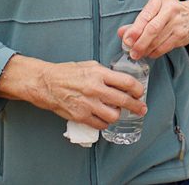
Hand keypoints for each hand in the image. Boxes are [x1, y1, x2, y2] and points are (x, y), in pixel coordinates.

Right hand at [0, 54, 145, 128]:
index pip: (126, 82)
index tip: (140, 93)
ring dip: (118, 115)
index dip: (137, 89)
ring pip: (113, 115)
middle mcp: (95, 89)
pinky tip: (103, 117)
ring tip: (117, 112)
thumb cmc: (67, 73)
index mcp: (99, 74)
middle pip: (124, 101)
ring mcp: (88, 104)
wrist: (47, 83)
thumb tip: (120, 81)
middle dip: (136, 106)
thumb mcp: (89, 65)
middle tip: (141, 109)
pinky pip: (100, 124)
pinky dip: (104, 122)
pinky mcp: (80, 116)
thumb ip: (105, 73)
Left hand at [117, 0, 188, 58]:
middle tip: (131, 52)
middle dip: (140, 43)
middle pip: (153, 29)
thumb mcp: (154, 10)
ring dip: (146, 49)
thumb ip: (138, 22)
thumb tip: (121, 33)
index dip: (135, 30)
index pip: (145, 16)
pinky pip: (166, 47)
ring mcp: (178, 22)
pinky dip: (155, 52)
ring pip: (159, 40)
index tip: (126, 40)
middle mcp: (171, 9)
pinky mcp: (183, 35)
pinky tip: (149, 53)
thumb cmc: (169, 12)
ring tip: (137, 54)